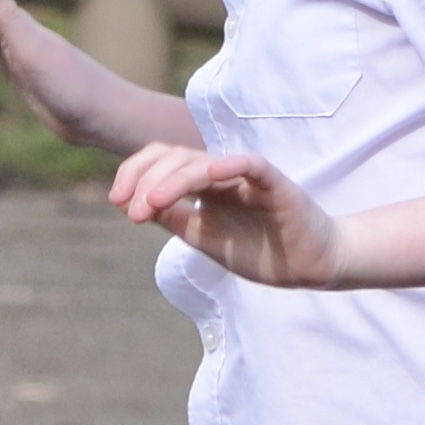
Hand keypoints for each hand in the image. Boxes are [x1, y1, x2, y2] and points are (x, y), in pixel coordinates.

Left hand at [106, 138, 351, 287]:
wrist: (308, 266)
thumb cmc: (258, 249)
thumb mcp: (203, 237)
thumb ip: (173, 218)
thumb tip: (133, 204)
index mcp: (202, 186)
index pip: (162, 162)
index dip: (134, 174)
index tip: (116, 201)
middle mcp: (221, 175)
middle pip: (176, 158)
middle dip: (145, 180)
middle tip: (129, 211)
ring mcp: (248, 178)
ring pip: (205, 162)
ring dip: (174, 180)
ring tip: (152, 202)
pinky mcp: (276, 184)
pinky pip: (253, 165)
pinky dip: (232, 164)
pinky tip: (212, 173)